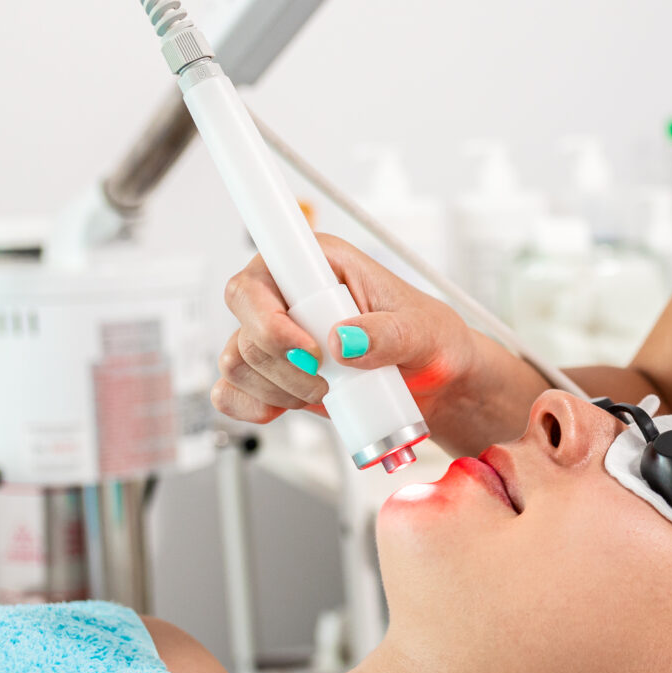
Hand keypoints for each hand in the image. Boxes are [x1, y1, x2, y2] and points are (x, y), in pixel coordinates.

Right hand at [213, 233, 487, 428]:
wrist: (438, 383)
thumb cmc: (431, 340)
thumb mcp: (423, 331)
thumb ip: (387, 333)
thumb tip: (343, 340)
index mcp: (319, 263)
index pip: (260, 275)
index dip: (269, 317)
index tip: (311, 351)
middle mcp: (289, 295)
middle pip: (244, 328)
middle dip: (283, 366)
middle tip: (328, 381)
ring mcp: (278, 338)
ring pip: (237, 363)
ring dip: (277, 389)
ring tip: (325, 393)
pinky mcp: (275, 375)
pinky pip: (233, 392)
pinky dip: (253, 407)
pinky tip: (286, 409)